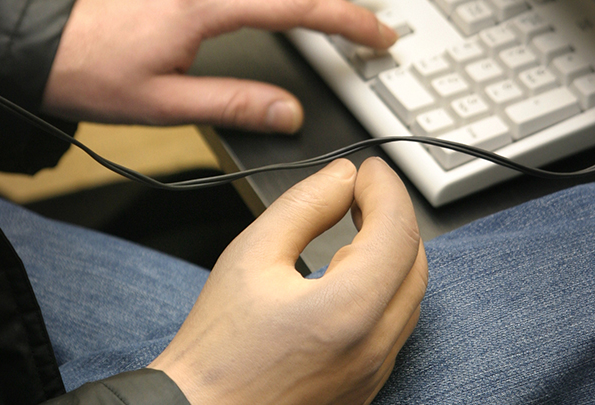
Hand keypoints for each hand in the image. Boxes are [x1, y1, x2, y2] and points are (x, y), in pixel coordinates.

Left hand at [41, 0, 396, 132]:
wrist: (43, 45)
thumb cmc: (91, 69)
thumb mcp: (166, 102)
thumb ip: (234, 103)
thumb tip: (286, 112)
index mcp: (207, 5)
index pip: (298, 6)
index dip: (348, 20)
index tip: (379, 36)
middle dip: (341, 5)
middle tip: (371, 32)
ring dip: (311, 2)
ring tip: (340, 24)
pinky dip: (281, 4)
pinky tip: (287, 17)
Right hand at [148, 158, 427, 403]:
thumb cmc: (217, 347)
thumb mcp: (251, 256)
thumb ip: (304, 207)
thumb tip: (340, 178)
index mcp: (346, 312)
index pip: (394, 231)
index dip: (385, 190)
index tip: (368, 171)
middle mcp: (372, 347)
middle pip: (413, 261)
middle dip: (393, 215)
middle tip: (363, 191)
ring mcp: (374, 371)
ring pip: (410, 294)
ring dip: (394, 249)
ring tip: (361, 221)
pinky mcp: (367, 383)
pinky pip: (396, 322)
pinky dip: (387, 284)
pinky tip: (358, 270)